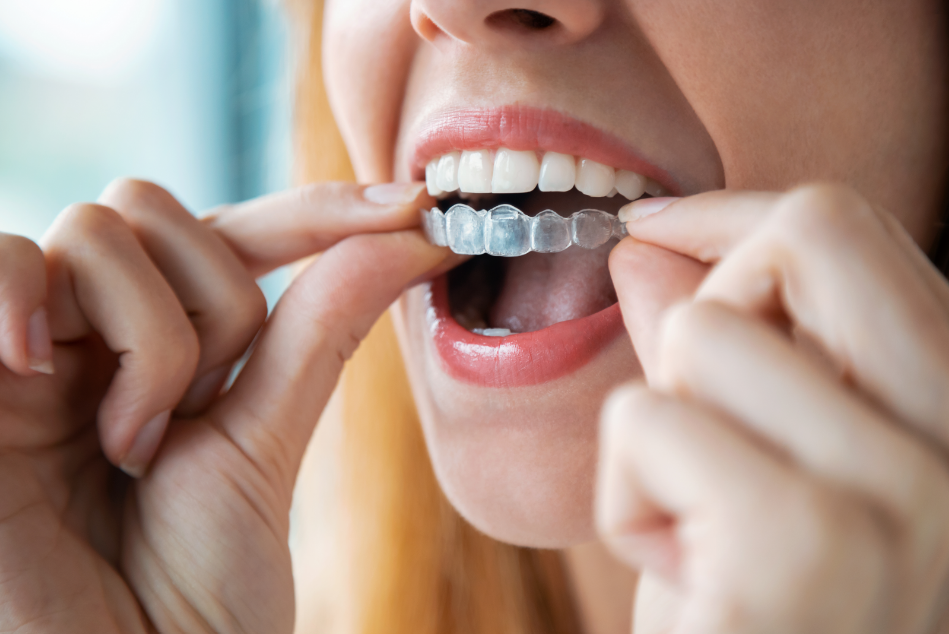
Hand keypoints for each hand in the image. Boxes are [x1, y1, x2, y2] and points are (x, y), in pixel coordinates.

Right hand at [0, 179, 449, 632]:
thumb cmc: (193, 588)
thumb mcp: (265, 440)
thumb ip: (320, 329)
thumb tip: (409, 235)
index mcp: (162, 346)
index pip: (235, 236)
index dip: (318, 211)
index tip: (416, 205)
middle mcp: (92, 333)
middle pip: (157, 209)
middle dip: (212, 305)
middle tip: (196, 415)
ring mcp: (25, 345)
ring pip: (99, 229)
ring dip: (148, 341)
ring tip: (131, 444)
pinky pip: (5, 260)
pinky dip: (35, 307)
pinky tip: (38, 379)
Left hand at [599, 184, 948, 632]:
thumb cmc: (750, 614)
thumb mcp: (747, 468)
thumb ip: (718, 350)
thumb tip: (648, 242)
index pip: (854, 232)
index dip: (736, 219)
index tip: (655, 228)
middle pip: (810, 235)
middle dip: (712, 300)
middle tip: (698, 407)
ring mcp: (906, 498)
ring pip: (701, 337)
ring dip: (660, 433)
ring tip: (701, 530)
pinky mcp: (803, 547)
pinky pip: (647, 422)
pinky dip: (628, 495)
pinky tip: (686, 578)